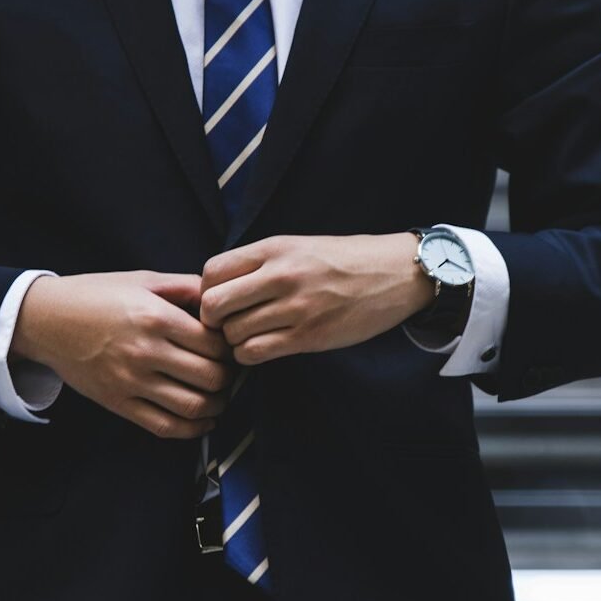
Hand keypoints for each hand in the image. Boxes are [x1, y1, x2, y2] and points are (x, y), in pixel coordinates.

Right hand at [11, 271, 234, 438]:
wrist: (46, 320)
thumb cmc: (97, 295)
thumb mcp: (143, 280)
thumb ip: (186, 287)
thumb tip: (222, 297)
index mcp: (155, 317)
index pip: (214, 343)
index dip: (231, 347)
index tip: (230, 346)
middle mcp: (145, 352)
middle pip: (211, 377)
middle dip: (228, 377)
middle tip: (229, 371)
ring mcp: (131, 381)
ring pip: (193, 406)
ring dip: (217, 405)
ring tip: (220, 396)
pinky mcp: (118, 403)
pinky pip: (165, 426)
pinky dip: (193, 429)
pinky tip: (203, 420)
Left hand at [200, 233, 433, 364]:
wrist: (394, 274)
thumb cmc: (343, 260)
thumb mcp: (297, 246)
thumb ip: (259, 263)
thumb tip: (217, 287)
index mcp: (274, 248)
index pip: (211, 272)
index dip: (206, 291)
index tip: (220, 300)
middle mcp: (281, 276)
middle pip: (213, 305)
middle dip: (213, 320)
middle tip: (227, 324)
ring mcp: (295, 308)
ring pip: (233, 334)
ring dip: (234, 340)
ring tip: (250, 335)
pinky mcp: (309, 336)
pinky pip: (255, 352)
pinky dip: (250, 355)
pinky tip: (262, 347)